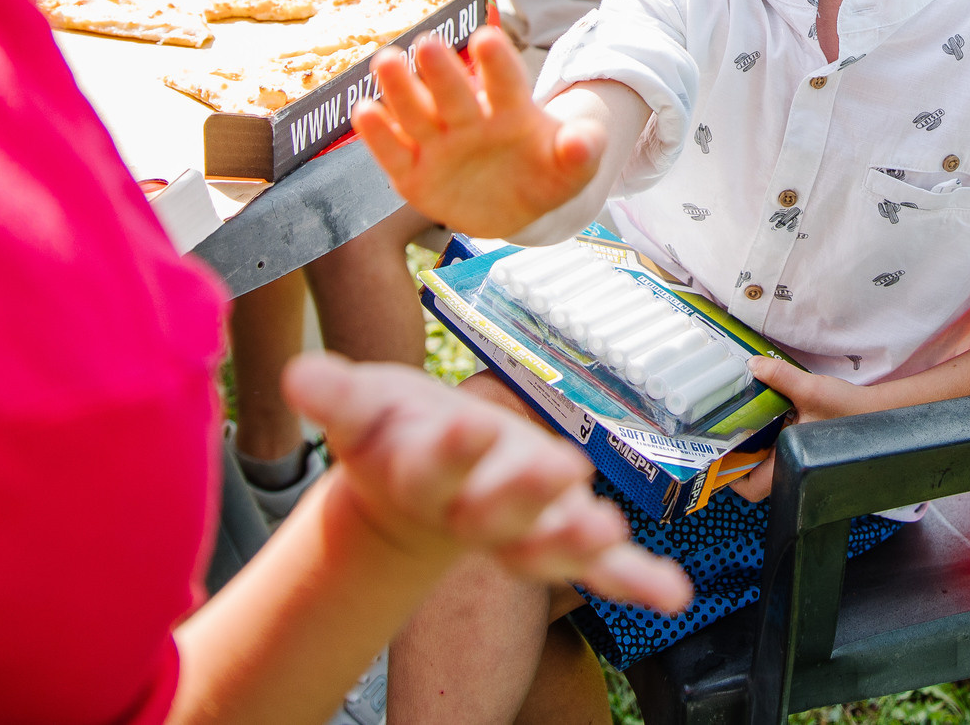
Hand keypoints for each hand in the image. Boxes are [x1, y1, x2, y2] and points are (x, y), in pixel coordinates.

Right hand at [283, 352, 688, 611]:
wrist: (410, 491)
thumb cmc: (392, 435)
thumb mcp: (361, 406)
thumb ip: (336, 395)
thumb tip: (297, 374)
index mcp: (421, 476)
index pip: (431, 464)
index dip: (448, 448)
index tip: (465, 425)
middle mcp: (471, 512)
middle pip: (495, 510)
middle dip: (525, 491)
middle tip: (557, 470)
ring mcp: (519, 530)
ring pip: (547, 545)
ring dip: (577, 542)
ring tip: (608, 535)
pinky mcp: (559, 535)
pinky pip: (602, 569)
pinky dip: (635, 581)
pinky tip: (672, 594)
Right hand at [352, 27, 602, 237]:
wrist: (516, 206)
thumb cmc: (545, 175)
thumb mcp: (572, 169)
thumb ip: (581, 152)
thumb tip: (584, 142)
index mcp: (511, 111)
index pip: (505, 82)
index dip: (497, 64)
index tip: (486, 39)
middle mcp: (469, 120)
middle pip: (454, 92)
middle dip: (442, 71)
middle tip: (426, 45)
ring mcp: (439, 144)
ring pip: (417, 113)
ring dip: (401, 88)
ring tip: (385, 60)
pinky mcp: (413, 174)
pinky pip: (393, 154)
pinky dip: (378, 135)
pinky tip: (363, 112)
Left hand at [726, 356, 880, 502]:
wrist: (881, 415)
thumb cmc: (851, 411)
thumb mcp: (812, 390)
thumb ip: (781, 377)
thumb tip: (753, 365)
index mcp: (791, 465)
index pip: (751, 489)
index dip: (730, 477)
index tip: (718, 455)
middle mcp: (793, 469)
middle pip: (752, 476)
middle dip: (737, 454)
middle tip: (726, 428)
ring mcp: (799, 462)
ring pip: (765, 462)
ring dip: (752, 443)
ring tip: (743, 418)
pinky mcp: (804, 450)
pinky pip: (777, 450)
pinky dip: (768, 436)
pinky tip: (767, 415)